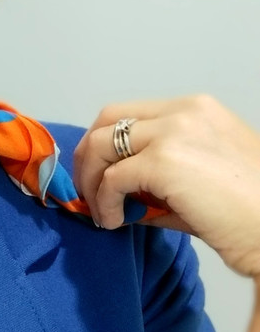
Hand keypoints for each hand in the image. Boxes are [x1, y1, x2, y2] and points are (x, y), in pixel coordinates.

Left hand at [73, 95, 259, 279]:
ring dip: (91, 179)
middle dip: (88, 154)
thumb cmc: (252, 215)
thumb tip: (121, 198)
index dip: (106, 142)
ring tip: (100, 211)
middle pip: (108, 119)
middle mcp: (184, 112)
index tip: (99, 172)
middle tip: (87, 189)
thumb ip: (160, 179)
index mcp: (197, 110)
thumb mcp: (202, 182)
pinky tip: (114, 221)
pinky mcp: (164, 162)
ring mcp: (173, 133)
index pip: (132, 114)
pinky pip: (112, 179)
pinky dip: (104, 201)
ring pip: (101, 143)